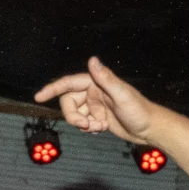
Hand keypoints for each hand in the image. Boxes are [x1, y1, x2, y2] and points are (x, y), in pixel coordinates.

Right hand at [34, 57, 156, 144]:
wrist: (150, 129)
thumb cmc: (140, 111)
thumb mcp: (122, 95)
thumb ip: (106, 78)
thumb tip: (93, 60)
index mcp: (96, 82)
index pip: (68, 83)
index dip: (52, 89)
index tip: (38, 96)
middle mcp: (94, 91)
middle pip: (68, 102)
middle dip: (73, 116)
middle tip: (86, 125)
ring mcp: (95, 104)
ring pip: (75, 114)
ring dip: (82, 124)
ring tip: (99, 127)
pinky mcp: (98, 116)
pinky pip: (83, 122)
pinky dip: (88, 128)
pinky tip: (101, 128)